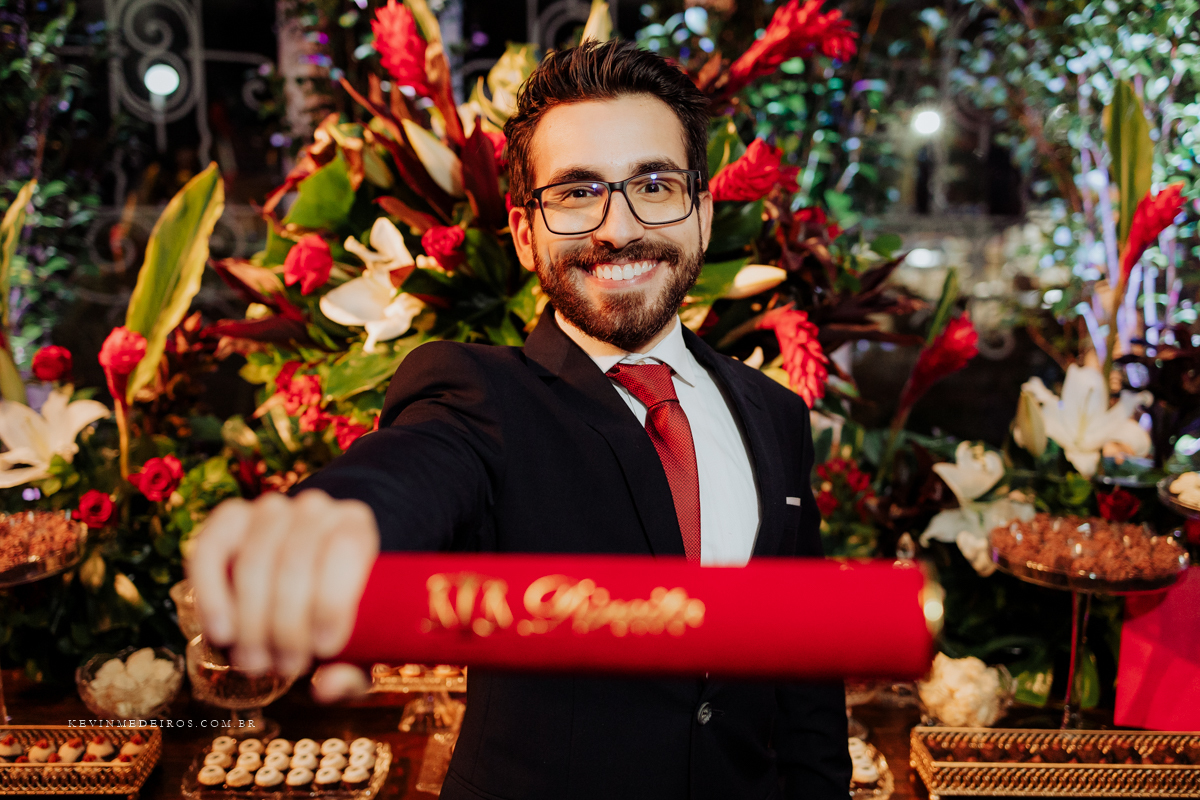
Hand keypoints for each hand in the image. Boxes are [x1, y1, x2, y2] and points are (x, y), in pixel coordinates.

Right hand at [186, 490, 378, 679]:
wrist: (304, 570)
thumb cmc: (335, 611)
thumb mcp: (360, 639)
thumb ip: (354, 669)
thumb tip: (326, 687)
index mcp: (356, 524)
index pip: (346, 549)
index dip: (333, 601)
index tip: (325, 649)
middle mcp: (314, 508)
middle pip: (296, 561)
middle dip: (288, 625)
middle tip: (288, 667)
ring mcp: (268, 510)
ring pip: (254, 562)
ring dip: (251, 621)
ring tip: (257, 662)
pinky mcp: (227, 520)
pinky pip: (209, 552)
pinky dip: (211, 595)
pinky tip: (221, 633)